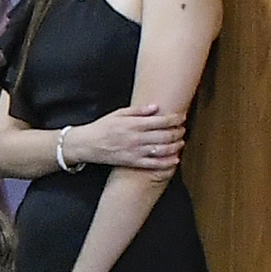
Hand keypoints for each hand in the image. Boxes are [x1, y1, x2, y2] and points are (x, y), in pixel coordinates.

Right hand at [59, 105, 184, 169]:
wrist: (87, 144)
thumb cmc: (102, 127)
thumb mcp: (118, 113)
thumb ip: (138, 111)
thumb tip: (155, 107)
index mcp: (134, 124)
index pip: (161, 121)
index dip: (175, 119)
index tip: (181, 117)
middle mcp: (137, 138)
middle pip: (165, 135)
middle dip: (178, 132)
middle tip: (183, 130)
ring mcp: (135, 151)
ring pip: (162, 150)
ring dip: (175, 146)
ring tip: (181, 143)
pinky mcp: (132, 162)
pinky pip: (153, 164)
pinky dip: (166, 163)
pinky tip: (174, 160)